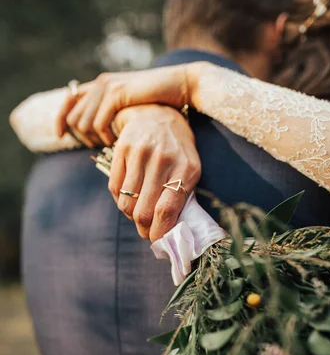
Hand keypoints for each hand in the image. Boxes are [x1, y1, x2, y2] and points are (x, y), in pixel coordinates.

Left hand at [56, 64, 201, 147]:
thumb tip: (96, 132)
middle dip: (81, 135)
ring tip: (109, 144)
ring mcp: (108, 87)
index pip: (68, 100)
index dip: (60, 118)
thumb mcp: (129, 108)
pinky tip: (114, 140)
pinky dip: (103, 135)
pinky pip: (98, 122)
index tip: (61, 135)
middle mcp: (100, 83)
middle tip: (97, 146)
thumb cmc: (158, 102)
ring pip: (83, 122)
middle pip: (72, 115)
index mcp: (101, 85)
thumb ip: (112, 114)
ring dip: (93, 138)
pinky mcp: (117, 94)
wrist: (179, 86)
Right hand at [108, 105, 200, 241]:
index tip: (157, 241)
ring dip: (131, 215)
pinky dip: (120, 199)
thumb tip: (167, 232)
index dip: (159, 232)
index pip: (166, 210)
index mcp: (186, 169)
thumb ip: (181, 198)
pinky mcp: (122, 149)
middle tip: (146, 231)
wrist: (159, 113)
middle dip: (144, 228)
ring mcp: (140, 153)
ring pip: (126, 203)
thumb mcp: (189, 170)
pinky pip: (113, 188)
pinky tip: (129, 196)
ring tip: (139, 211)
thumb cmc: (178, 150)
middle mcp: (163, 159)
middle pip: (143, 211)